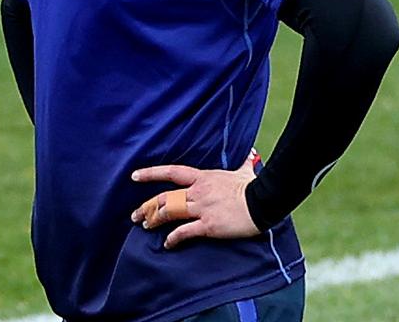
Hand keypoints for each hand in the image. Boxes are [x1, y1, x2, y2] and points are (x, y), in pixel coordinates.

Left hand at [130, 151, 260, 247]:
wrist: (264, 202)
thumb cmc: (254, 187)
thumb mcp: (244, 172)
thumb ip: (243, 163)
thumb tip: (250, 154)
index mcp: (203, 177)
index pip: (172, 172)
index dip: (151, 173)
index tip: (135, 176)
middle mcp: (197, 192)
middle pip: (165, 197)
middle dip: (147, 206)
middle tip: (135, 215)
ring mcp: (201, 208)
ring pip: (170, 212)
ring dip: (155, 220)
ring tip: (146, 226)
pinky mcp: (208, 225)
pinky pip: (185, 232)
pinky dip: (173, 239)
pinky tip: (167, 244)